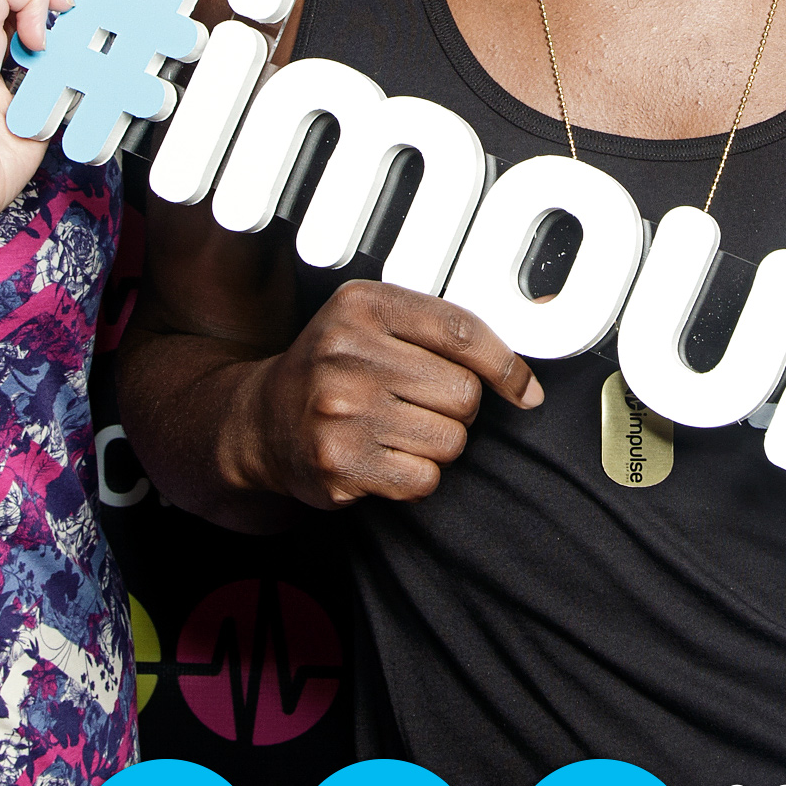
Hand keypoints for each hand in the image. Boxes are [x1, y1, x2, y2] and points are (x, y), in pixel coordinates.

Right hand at [233, 280, 540, 507]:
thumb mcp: (372, 323)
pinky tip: (384, 457)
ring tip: (396, 429)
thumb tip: (523, 378)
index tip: (524, 389)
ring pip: (451, 440)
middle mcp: (347, 353)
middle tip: (419, 405)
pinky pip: (424, 479)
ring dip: (436, 443)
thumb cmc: (330, 370)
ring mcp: (340, 409)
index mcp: (363, 305)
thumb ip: (440, 331)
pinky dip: (416, 476)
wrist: (261, 421)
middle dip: (456, 407)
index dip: (506, 365)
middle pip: (463, 393)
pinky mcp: (340, 462)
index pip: (462, 332)